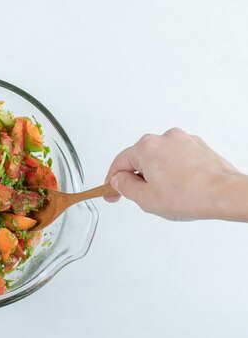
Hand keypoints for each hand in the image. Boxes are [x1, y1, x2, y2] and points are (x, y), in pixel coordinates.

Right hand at [104, 128, 247, 220]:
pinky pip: (176, 158)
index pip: (119, 163)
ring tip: (167, 194)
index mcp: (146, 147)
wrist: (225, 194)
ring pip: (159, 158)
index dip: (112, 181)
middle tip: (141, 197)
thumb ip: (125, 187)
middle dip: (137, 177)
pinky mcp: (198, 146)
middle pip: (139, 159)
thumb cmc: (190, 195)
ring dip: (157, 174)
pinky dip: (173, 171)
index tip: (111, 192)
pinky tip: (180, 187)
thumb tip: (119, 181)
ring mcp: (183, 140)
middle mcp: (164, 138)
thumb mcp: (145, 199)